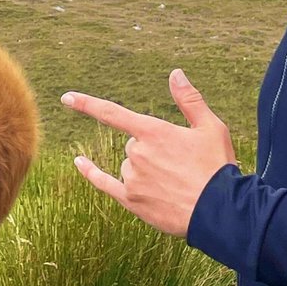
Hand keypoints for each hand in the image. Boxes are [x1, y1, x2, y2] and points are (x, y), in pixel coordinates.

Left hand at [61, 70, 235, 237]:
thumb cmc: (217, 166)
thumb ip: (189, 99)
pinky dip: (91, 173)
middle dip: (152, 151)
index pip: (112, 113)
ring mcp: (132, 178)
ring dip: (145, 170)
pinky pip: (105, 184)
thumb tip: (175, 74)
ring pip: (129, 167)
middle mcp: (137, 154)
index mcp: (153, 132)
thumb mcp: (210, 127)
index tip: (66, 97)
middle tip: (181, 166)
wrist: (220, 211)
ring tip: (176, 183)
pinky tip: (79, 163)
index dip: (87, 104)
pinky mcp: (131, 201)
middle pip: (133, 145)